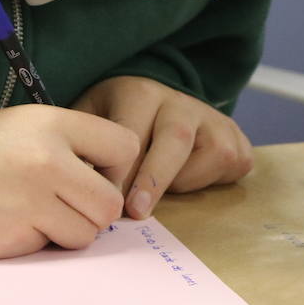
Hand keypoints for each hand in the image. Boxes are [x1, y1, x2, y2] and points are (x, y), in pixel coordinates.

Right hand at [0, 106, 138, 258]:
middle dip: (93, 208)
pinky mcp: (20, 234)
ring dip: (68, 229)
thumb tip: (107, 176)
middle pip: (110, 200)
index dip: (113, 166)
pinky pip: (55, 246)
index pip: (123, 146)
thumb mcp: (21, 125)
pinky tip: (14, 222)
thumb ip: (66, 144)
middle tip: (65, 203)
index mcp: (52, 123)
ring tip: (34, 212)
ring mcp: (35, 199)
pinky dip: (42, 240)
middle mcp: (50, 158)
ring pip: (88, 231)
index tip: (91, 173)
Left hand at [71, 76, 252, 219]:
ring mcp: (211, 118)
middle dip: (155, 179)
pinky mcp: (235, 136)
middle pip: (175, 138)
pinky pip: (231, 163)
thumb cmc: (118, 118)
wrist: (158, 100)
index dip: (119, 168)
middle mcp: (179, 100)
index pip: (131, 131)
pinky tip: (187, 182)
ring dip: (184, 182)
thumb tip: (68, 181)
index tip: (104, 196)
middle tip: (136, 212)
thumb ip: (81, 143)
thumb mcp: (92, 118)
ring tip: (160, 195)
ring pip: (210, 153)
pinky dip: (211, 180)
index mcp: (139, 92)